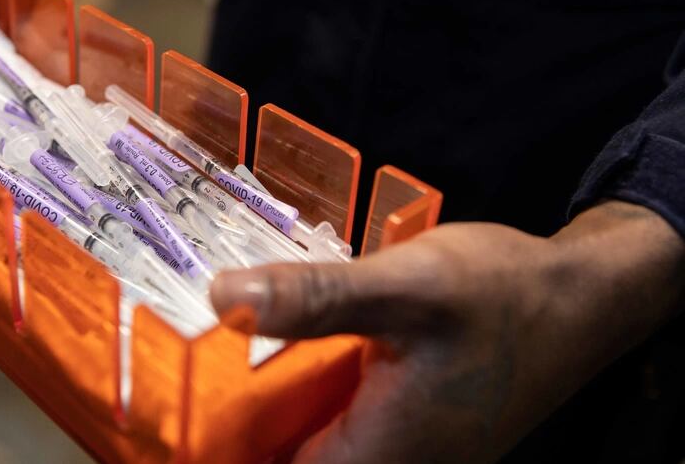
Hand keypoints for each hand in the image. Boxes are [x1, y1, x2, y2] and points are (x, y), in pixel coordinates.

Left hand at [210, 202, 684, 462]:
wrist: (580, 300)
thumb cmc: (505, 296)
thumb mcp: (407, 287)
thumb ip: (316, 297)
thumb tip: (221, 298)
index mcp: (377, 455)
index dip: (204, 453)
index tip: (153, 422)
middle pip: (278, 461)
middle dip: (224, 429)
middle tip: (168, 380)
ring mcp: (397, 448)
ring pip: (302, 441)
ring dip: (256, 410)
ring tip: (204, 363)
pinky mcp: (403, 424)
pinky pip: (329, 421)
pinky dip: (293, 393)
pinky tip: (271, 349)